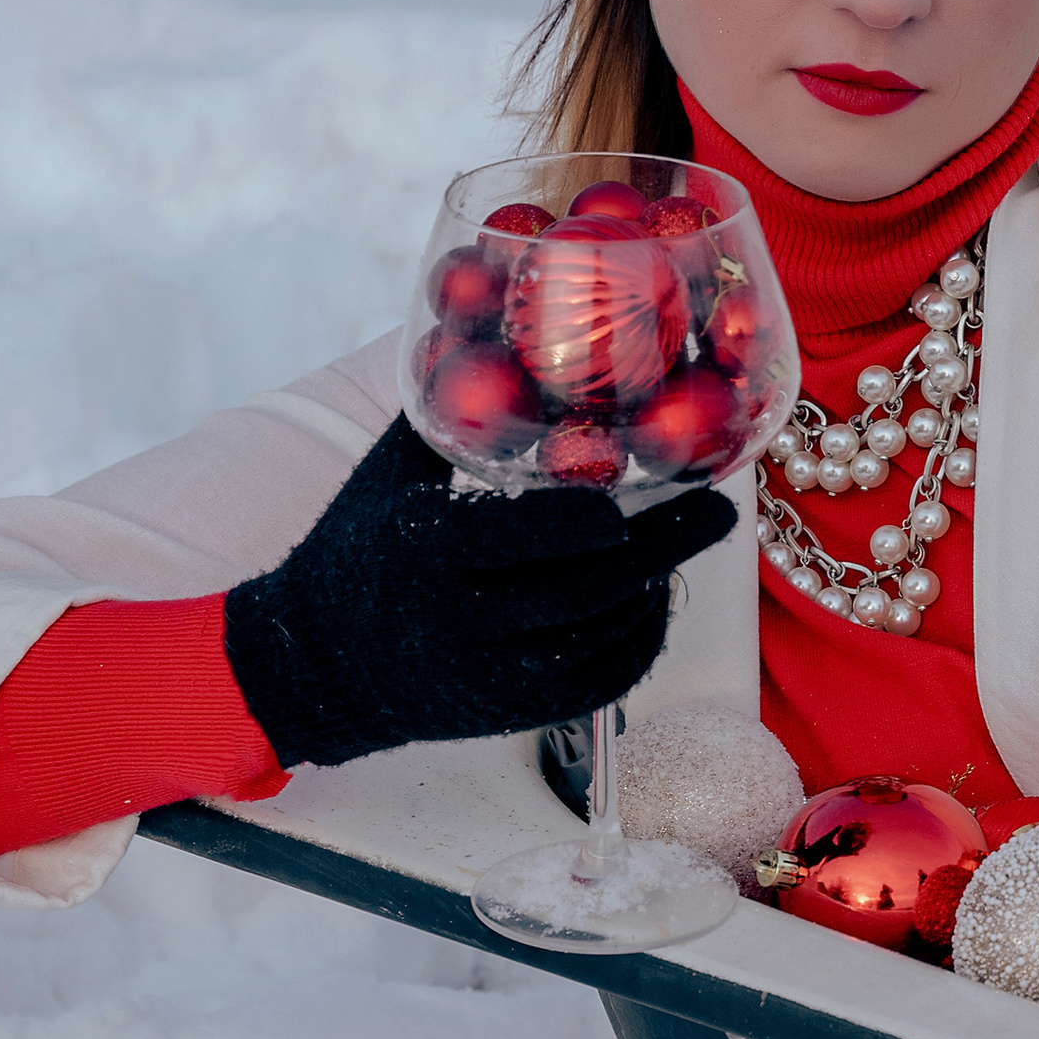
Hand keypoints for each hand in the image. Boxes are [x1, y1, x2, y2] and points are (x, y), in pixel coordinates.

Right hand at [221, 413, 735, 770]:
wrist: (318, 664)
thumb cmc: (355, 551)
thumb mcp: (387, 475)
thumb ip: (445, 413)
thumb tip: (490, 328)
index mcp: (433, 552)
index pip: (525, 536)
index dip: (586, 522)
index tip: (632, 496)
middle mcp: (468, 620)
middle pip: (590, 587)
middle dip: (666, 547)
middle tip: (721, 512)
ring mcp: (498, 672)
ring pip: (605, 632)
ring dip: (656, 587)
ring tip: (689, 541)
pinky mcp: (518, 710)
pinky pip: (604, 681)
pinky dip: (642, 641)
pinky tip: (657, 600)